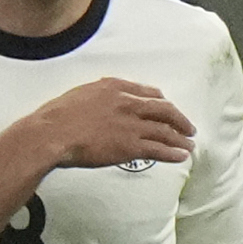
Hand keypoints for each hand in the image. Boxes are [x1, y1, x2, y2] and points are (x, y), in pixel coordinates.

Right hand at [36, 78, 193, 169]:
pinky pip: (158, 149)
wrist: (52, 132)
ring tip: (190, 145)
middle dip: (180, 119)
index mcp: (115, 87)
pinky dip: (172, 153)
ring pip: (165, 131)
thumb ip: (97, 96)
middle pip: (164, 110)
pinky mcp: (130, 146)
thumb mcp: (80, 94)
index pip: (149, 93)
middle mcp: (128, 103)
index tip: (168, 108)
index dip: (162, 102)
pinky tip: (180, 156)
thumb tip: (100, 101)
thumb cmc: (58, 116)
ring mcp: (131, 125)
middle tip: (188, 127)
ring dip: (180, 139)